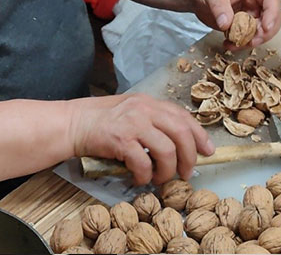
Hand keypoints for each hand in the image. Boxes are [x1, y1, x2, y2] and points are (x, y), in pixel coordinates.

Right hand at [67, 93, 214, 185]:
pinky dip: (145, 176)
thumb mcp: (130, 111)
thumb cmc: (100, 121)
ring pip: (167, 150)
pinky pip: (144, 163)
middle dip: (189, 157)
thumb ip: (151, 121)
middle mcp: (144, 109)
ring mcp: (133, 123)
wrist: (72, 123)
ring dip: (167, 170)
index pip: (183, 116)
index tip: (208, 151)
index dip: (200, 135)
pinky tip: (139, 179)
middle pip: (182, 133)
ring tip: (160, 179)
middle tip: (186, 173)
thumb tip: (176, 142)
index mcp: (149, 102)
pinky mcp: (121, 140)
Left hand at [186, 0, 280, 48]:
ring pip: (262, 31)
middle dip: (265, 32)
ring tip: (236, 43)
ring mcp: (250, 14)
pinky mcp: (243, 25)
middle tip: (252, 40)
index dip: (273, 14)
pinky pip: (249, 37)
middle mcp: (256, 1)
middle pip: (273, 18)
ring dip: (253, 40)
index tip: (266, 27)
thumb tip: (227, 23)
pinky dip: (242, 43)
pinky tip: (229, 44)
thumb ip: (220, 7)